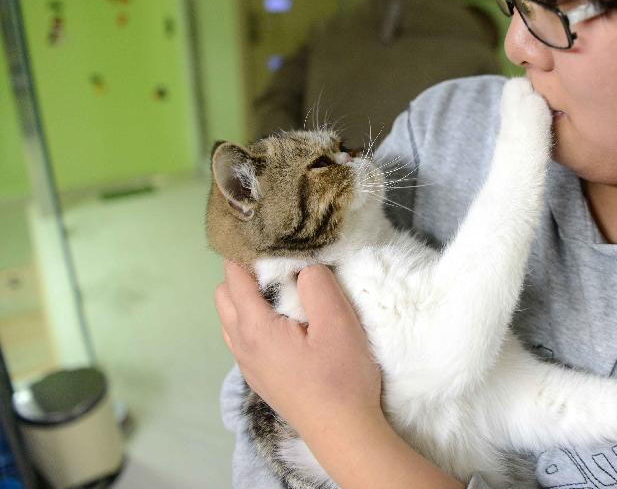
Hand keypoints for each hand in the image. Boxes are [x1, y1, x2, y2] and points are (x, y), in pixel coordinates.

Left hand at [214, 261, 382, 441]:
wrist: (342, 431)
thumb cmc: (341, 376)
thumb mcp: (338, 322)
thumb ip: (316, 284)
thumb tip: (302, 267)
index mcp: (254, 327)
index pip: (233, 276)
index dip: (246, 251)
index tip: (268, 236)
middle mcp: (241, 345)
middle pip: (224, 295)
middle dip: (243, 273)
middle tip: (280, 264)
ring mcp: (247, 365)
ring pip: (230, 318)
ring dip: (246, 298)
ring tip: (283, 292)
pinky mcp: (260, 378)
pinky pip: (242, 337)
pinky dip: (253, 319)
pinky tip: (285, 323)